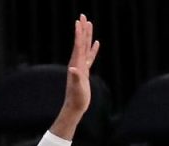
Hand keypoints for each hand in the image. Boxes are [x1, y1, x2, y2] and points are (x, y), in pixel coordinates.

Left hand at [57, 15, 100, 131]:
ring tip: (89, 24)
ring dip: (87, 35)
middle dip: (82, 29)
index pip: (78, 45)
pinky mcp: (85, 72)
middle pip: (81, 42)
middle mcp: (77, 63)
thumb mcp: (77, 88)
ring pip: (85, 47)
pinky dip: (93, 49)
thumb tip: (72, 69)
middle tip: (82, 15)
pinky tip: (96, 43)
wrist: (75, 107)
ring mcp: (81, 67)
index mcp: (76, 64)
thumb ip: (75, 78)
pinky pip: (90, 57)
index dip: (79, 33)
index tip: (79, 21)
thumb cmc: (76, 99)